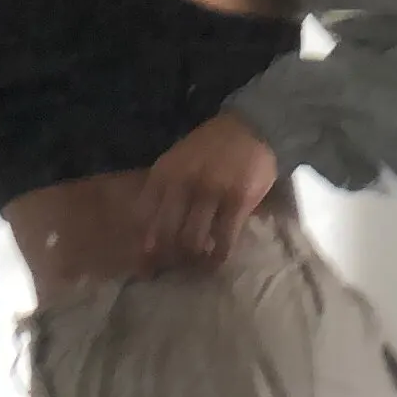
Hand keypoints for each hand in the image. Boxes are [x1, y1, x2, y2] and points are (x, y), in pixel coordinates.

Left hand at [138, 112, 278, 275]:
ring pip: (193, 240)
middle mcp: (183, 182)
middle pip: (166, 234)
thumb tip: (151, 232)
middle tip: (171, 270)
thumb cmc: (212, 148)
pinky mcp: (238, 201)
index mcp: (164, 172)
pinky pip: (224, 239)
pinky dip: (218, 256)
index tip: (145, 264)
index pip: (144, 216)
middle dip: (166, 258)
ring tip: (194, 267)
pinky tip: (216, 262)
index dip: (143, 245)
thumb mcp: (178, 160)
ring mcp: (211, 192)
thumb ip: (164, 189)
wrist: (253, 126)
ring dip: (192, 260)